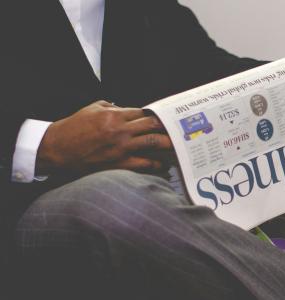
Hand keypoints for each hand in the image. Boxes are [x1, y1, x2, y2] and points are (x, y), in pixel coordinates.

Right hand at [37, 101, 172, 174]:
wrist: (57, 149)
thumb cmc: (73, 128)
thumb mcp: (92, 109)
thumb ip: (112, 107)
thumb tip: (128, 109)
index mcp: (114, 115)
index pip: (143, 112)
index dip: (156, 115)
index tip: (166, 118)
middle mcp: (120, 131)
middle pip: (153, 126)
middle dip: (168, 127)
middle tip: (180, 130)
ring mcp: (121, 148)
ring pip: (153, 143)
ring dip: (168, 145)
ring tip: (178, 146)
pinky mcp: (118, 163)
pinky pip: (144, 164)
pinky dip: (156, 164)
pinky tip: (163, 165)